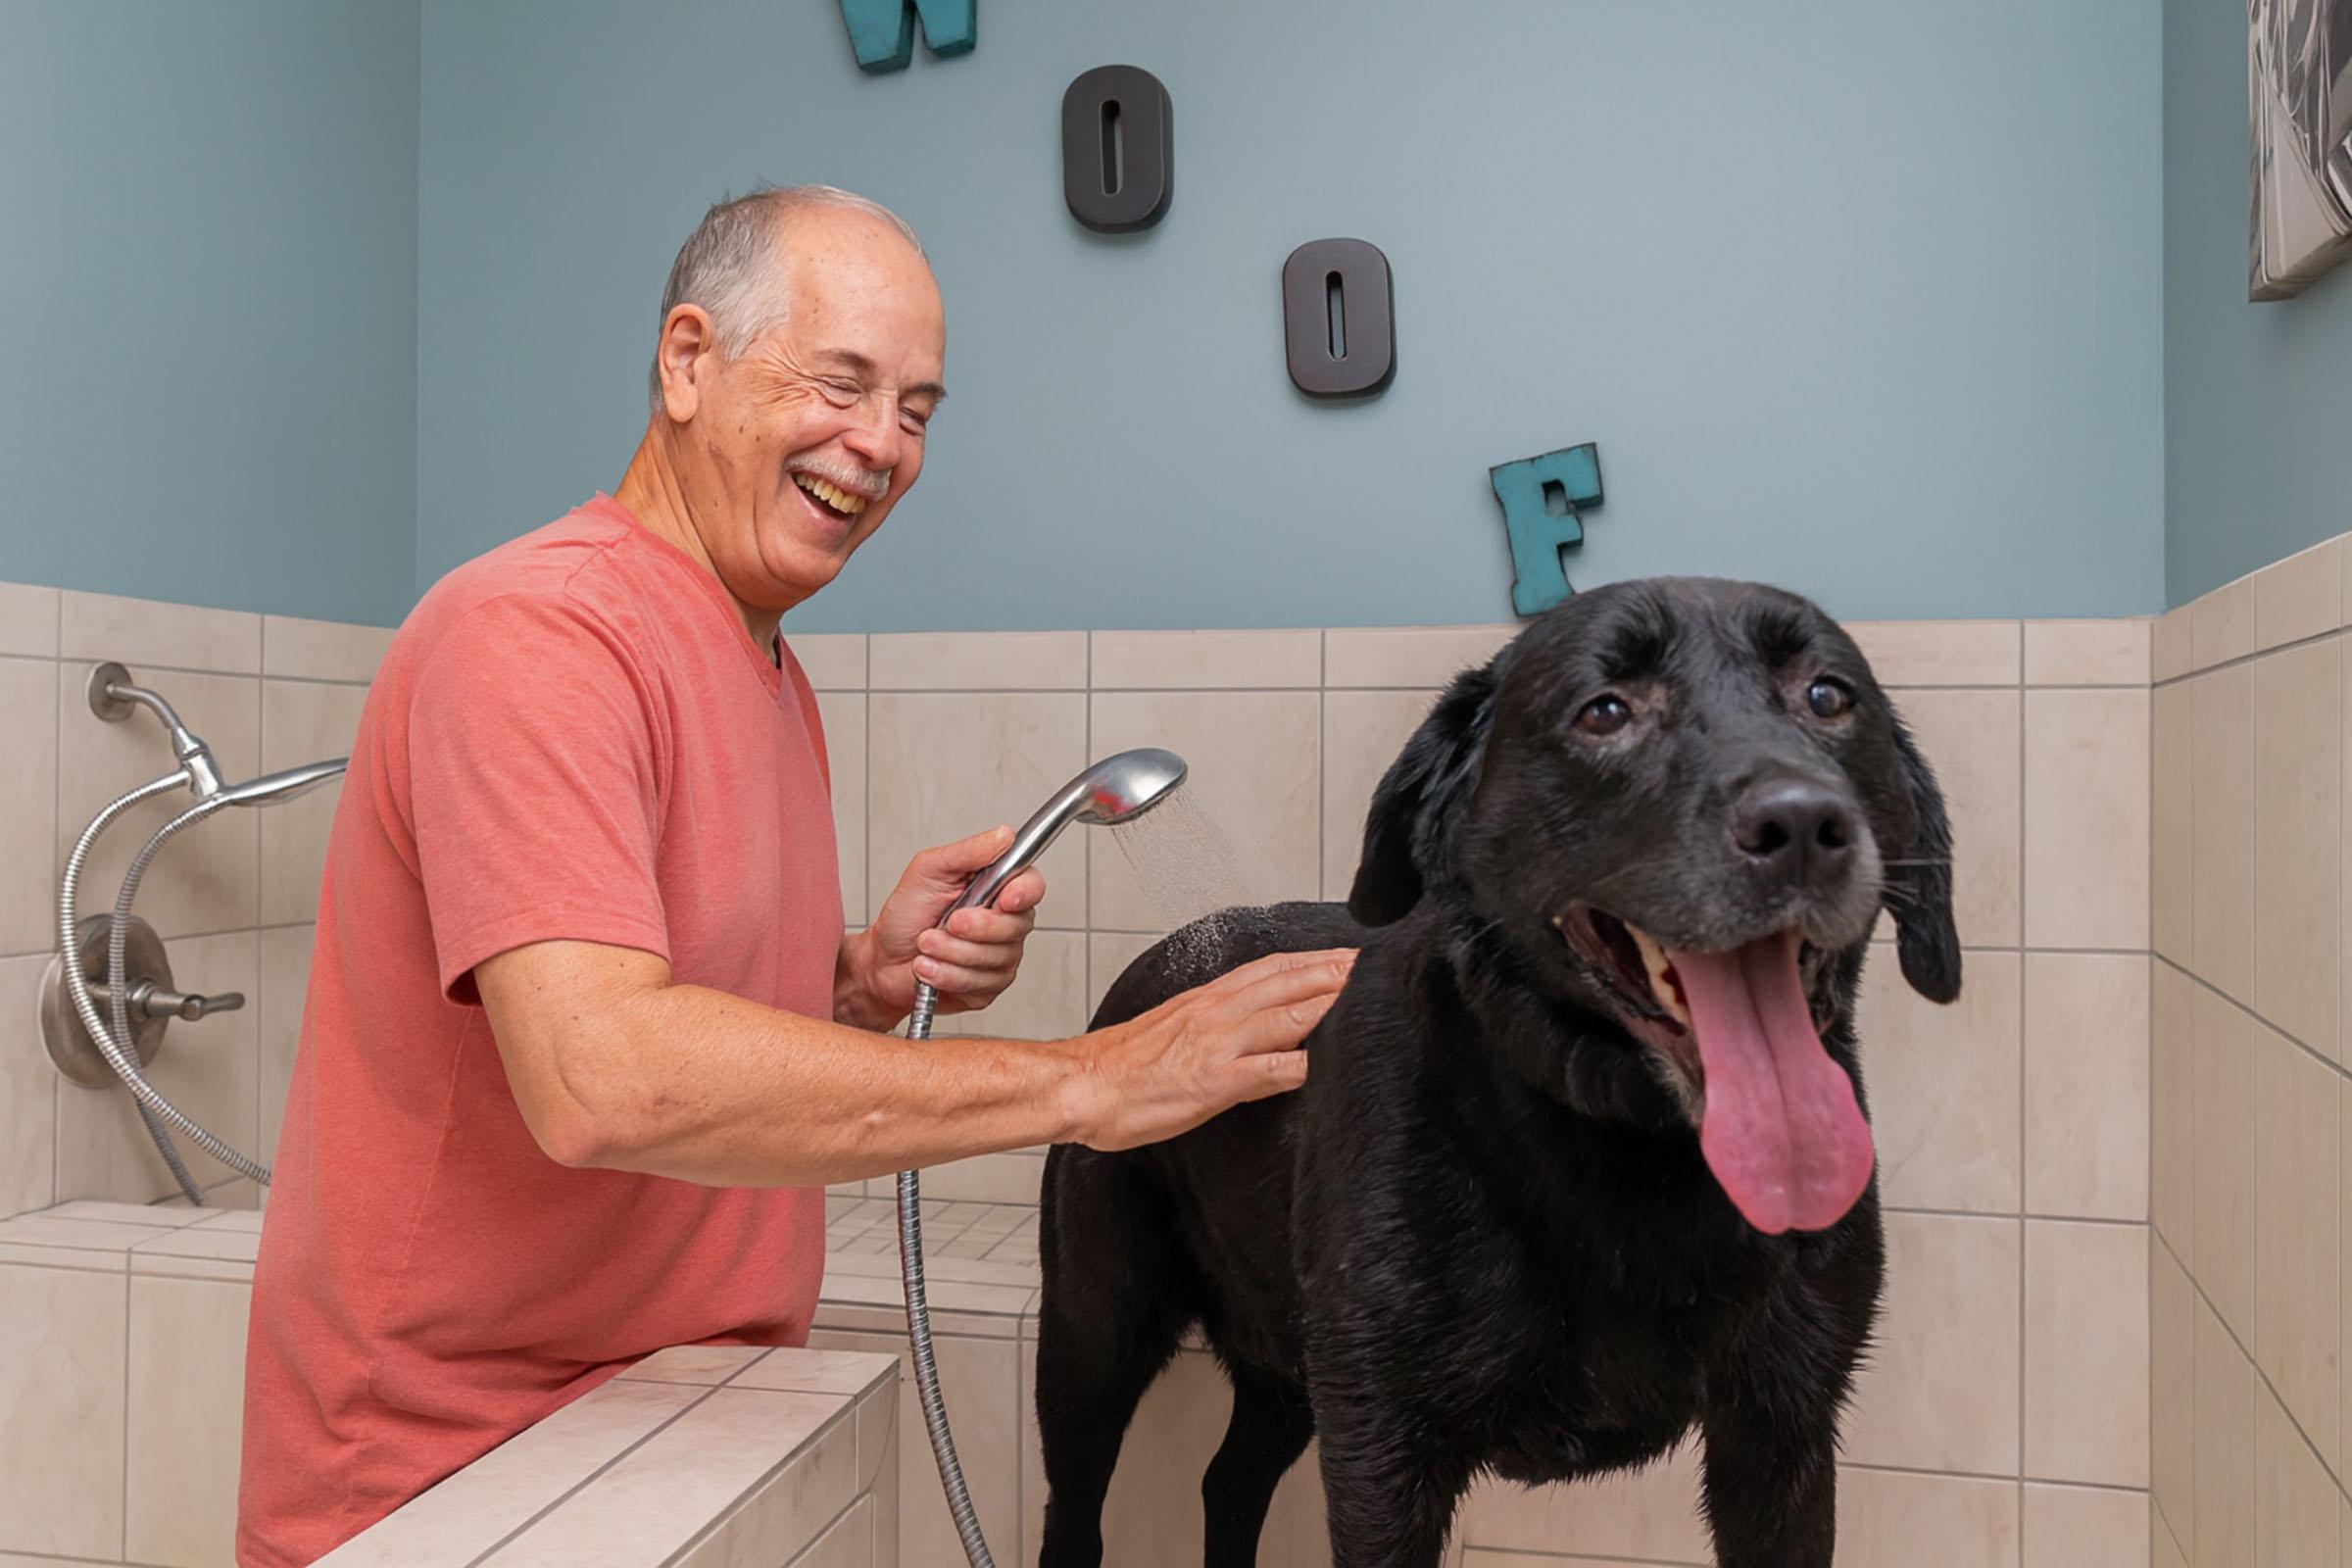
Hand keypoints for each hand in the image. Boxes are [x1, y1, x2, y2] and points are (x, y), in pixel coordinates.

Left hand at [844, 825, 1044, 1026]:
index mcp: (996, 888)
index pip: (1031, 885)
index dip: (1024, 893)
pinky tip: (929, 967)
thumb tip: (1004, 836)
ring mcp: (1000, 957)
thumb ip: (967, 852)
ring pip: (995, 957)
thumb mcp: (929, 871)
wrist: (882, 959)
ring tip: (926, 944)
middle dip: (976, 927)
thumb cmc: (906, 914)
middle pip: (1016, 926)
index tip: (1005, 899)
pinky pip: (979, 983)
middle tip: (947, 922)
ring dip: (951, 951)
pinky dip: (946, 974)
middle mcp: (1005, 923)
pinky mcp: (988, 987)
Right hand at [1066, 948, 1355, 1150]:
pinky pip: (1268, 1070)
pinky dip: (1302, 1065)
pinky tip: (1328, 1065)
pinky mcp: (1214, 1081)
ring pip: (1288, 1016)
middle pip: (1290, 982)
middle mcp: (1217, 1013)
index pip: (1273, 968)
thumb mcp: (1175, 1028)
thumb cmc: (1122, 1065)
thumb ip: (1216, 1022)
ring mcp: (1218, 1045)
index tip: (1350, 954)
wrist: (1080, 1084)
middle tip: (1378, 964)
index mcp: (1208, 999)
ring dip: (1332, 1005)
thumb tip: (1250, 1023)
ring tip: (1370, 1000)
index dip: (1315, 960)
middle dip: (1337, 973)